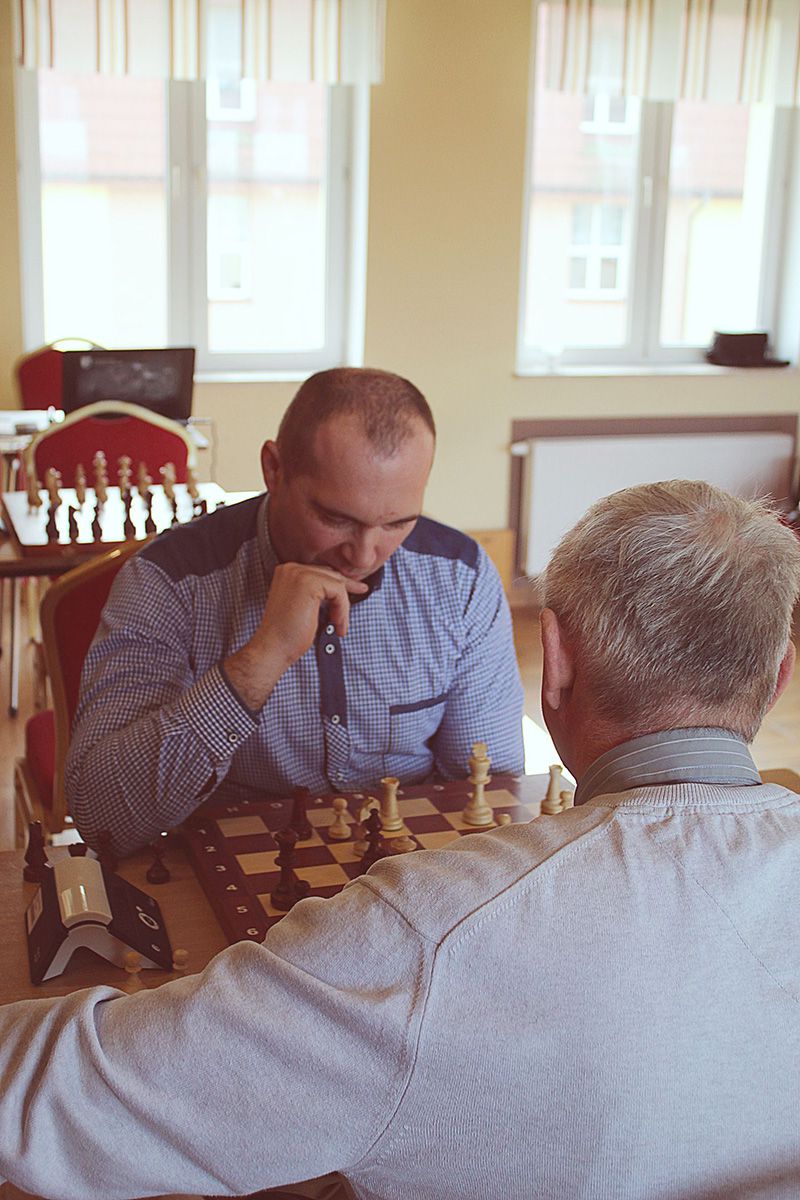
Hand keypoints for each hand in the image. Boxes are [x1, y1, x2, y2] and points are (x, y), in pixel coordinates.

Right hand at [224, 564, 367, 710]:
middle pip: (330, 574)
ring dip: (343, 607)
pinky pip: (339, 591)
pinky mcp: (309, 583)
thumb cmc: (288, 634)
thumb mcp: (304, 607)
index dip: (339, 584)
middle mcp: (291, 568)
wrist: (273, 648)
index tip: (357, 588)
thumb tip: (341, 588)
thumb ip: (316, 594)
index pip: (320, 572)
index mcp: (287, 572)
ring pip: (337, 583)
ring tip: (339, 627)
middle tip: (362, 592)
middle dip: (346, 589)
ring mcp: (298, 573)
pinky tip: (337, 626)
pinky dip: (342, 610)